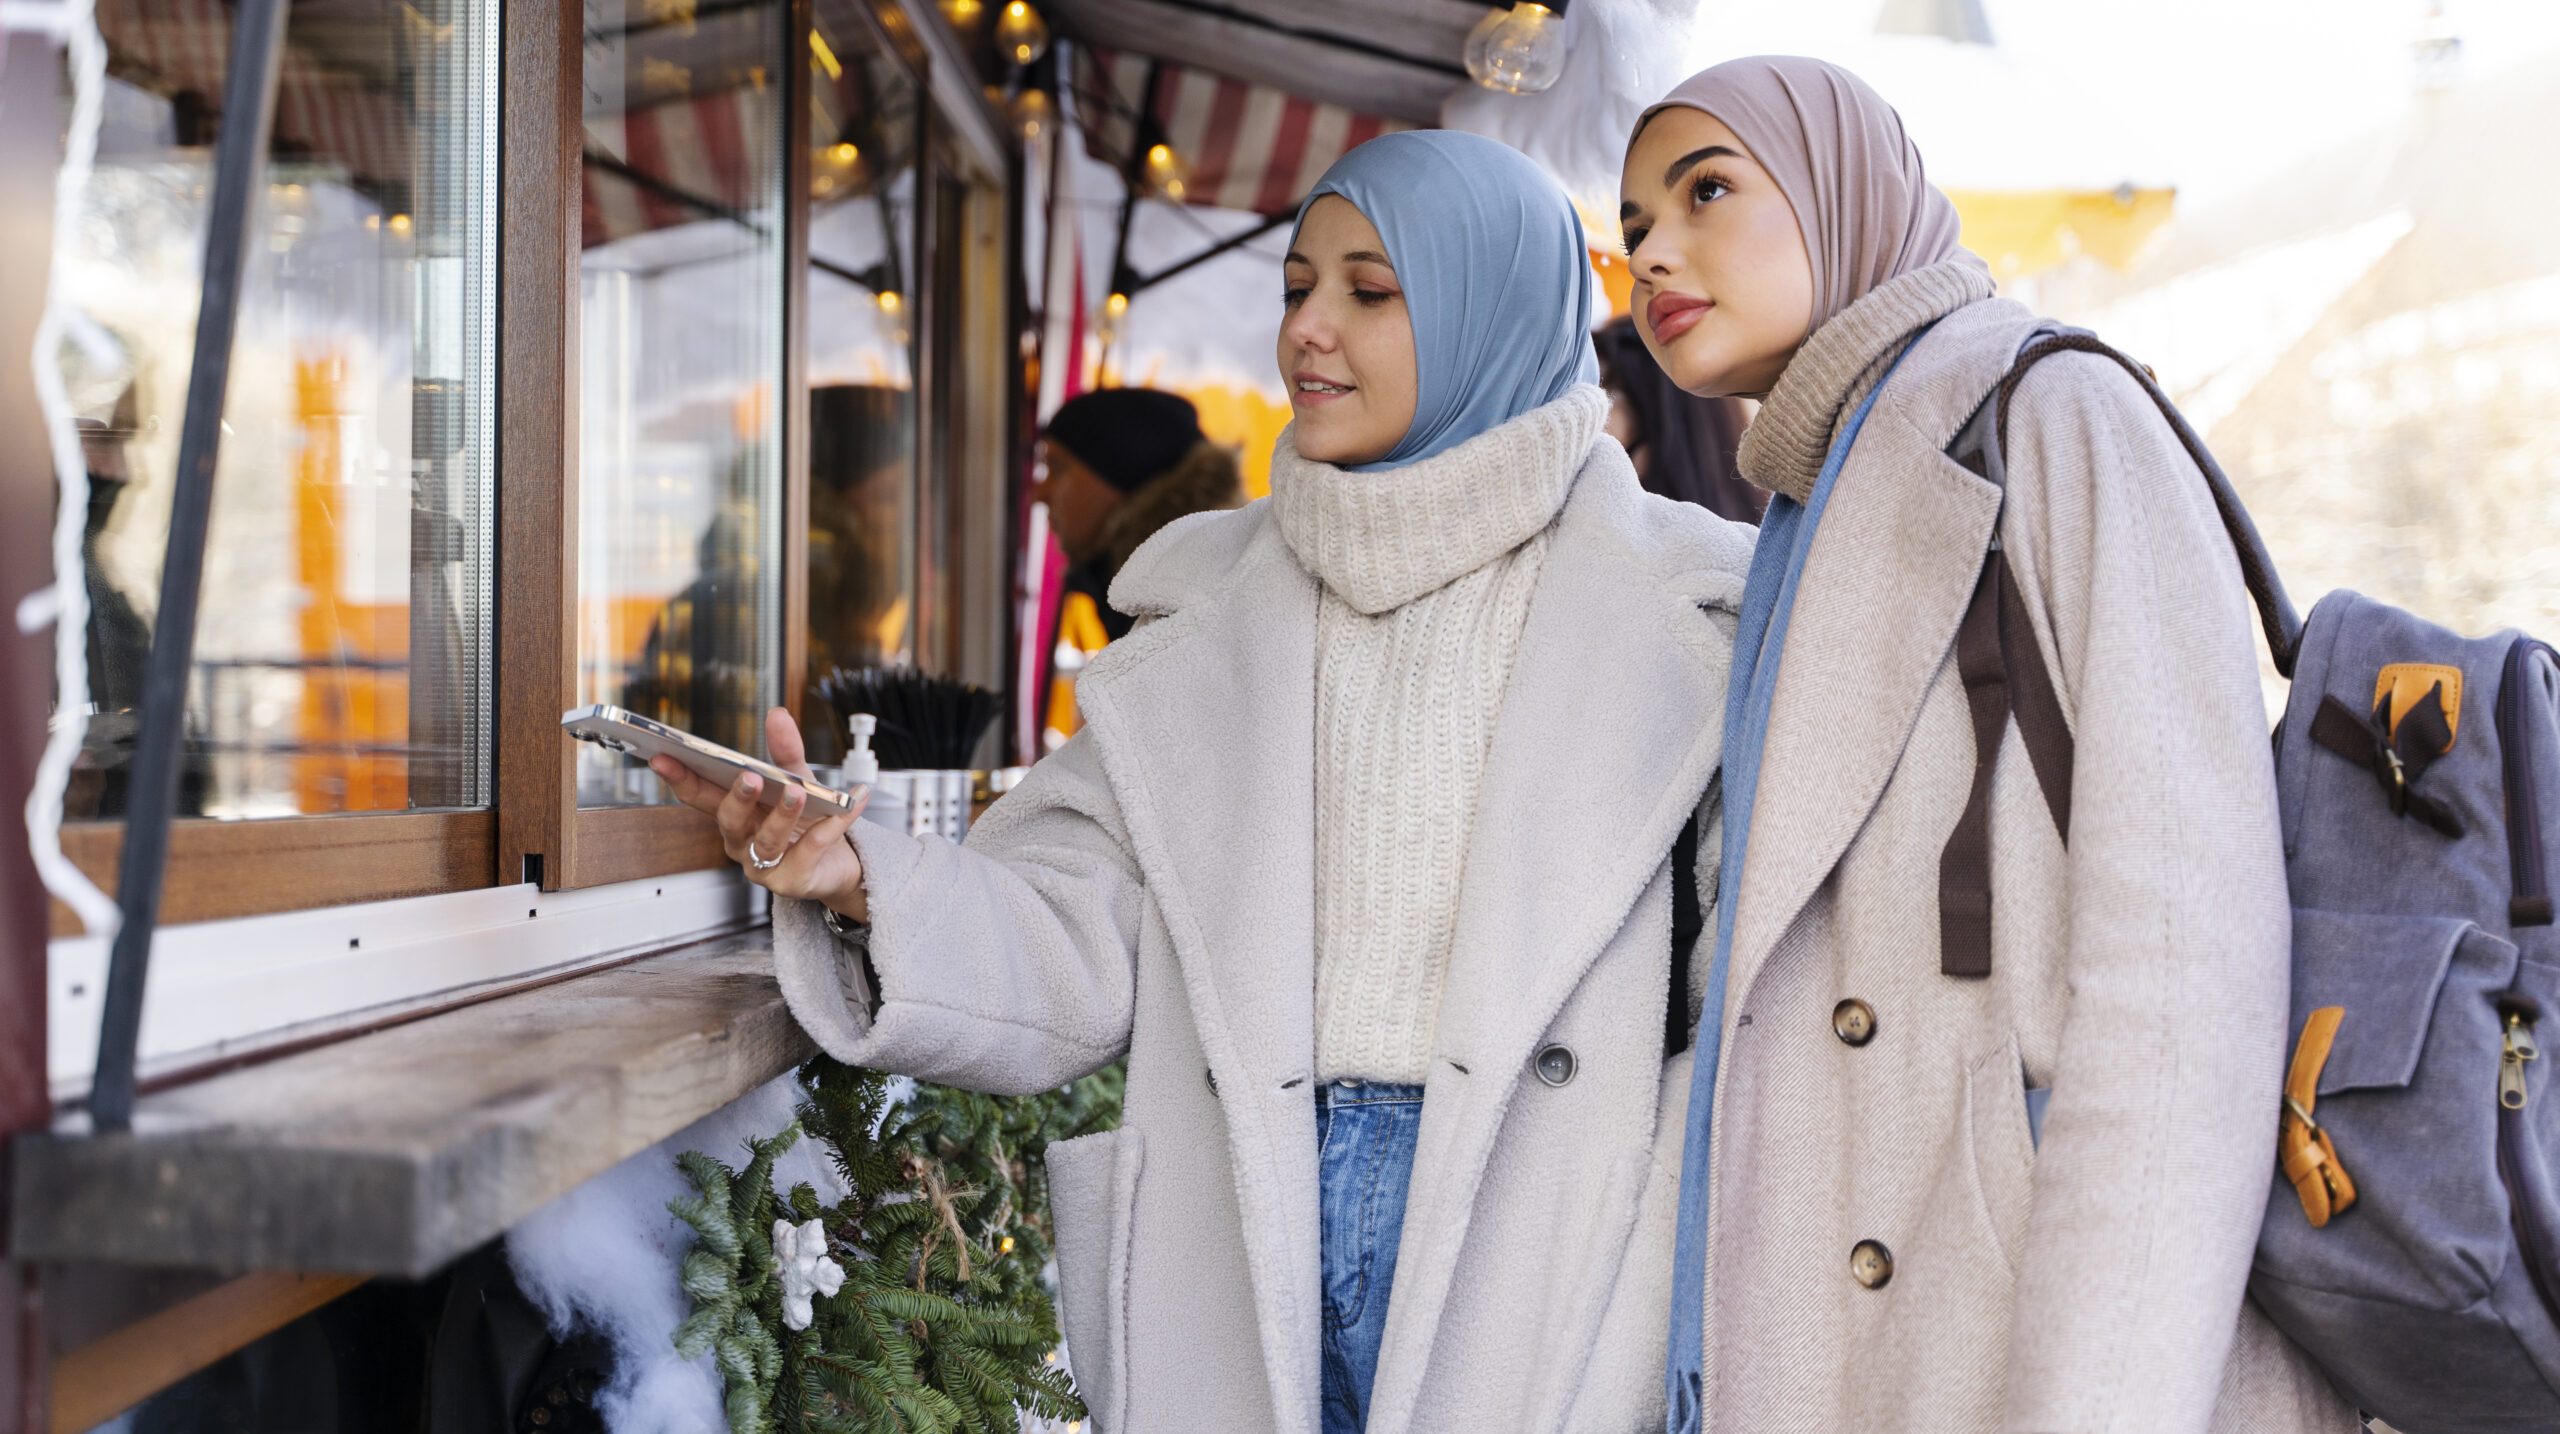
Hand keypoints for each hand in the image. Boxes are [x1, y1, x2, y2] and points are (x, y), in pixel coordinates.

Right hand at [650, 706, 869, 920]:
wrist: (843, 861)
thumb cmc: (809, 820)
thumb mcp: (798, 779)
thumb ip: (786, 751)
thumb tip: (777, 714)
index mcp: (735, 812)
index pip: (700, 795)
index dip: (680, 777)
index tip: (663, 755)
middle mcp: (742, 841)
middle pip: (728, 820)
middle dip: (737, 798)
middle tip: (750, 777)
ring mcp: (764, 865)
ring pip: (766, 840)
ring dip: (782, 815)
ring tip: (798, 793)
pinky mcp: (792, 881)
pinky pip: (809, 851)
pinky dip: (830, 827)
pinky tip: (849, 806)